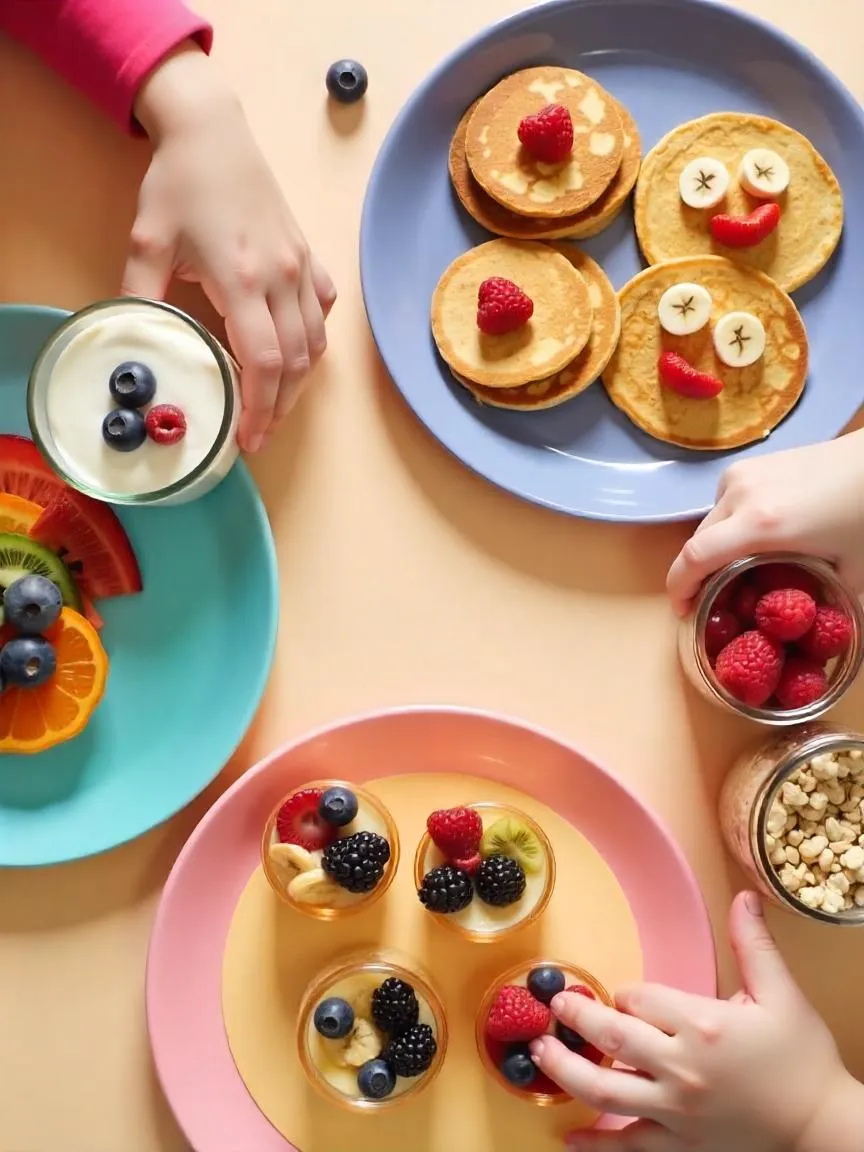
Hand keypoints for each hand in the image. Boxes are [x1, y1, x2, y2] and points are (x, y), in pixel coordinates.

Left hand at [125, 44, 335, 451]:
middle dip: (279, 408)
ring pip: (315, 344)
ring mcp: (300, 267)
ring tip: (275, 406)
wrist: (213, 132)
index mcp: (241, 279)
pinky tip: (296, 354)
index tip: (247, 436)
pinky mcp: (308, 256)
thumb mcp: (147, 241)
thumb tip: (138, 343)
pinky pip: (322, 312)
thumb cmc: (179, 183)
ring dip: (298, 383)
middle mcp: (280, 278)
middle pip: (294, 363)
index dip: (259, 408)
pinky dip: (313, 342)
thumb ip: (141, 295)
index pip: (263, 361)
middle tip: (259, 436)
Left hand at [530, 892, 859, 1151]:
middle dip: (576, 1019)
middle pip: (611, 1037)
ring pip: (605, 1089)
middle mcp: (682, 1066)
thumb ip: (753, 944)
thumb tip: (743, 897)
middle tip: (551, 1006)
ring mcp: (676, 1110)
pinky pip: (629, 1145)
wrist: (822, 1125)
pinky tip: (569, 1137)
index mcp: (702, 1024)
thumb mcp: (781, 994)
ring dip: (566, 1069)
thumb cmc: (802, 1059)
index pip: (641, 999)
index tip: (617, 996)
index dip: (623, 995)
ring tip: (540, 1051)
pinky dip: (596, 1144)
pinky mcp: (680, 1144)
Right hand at [666, 430, 863, 614]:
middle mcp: (740, 495)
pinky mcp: (749, 464)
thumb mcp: (851, 571)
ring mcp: (741, 475)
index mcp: (761, 525)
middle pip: (697, 540)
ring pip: (709, 521)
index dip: (679, 588)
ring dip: (715, 547)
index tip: (683, 611)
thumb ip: (822, 602)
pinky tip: (757, 532)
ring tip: (739, 566)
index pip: (695, 557)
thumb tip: (806, 627)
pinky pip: (724, 502)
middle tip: (715, 598)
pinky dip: (729, 523)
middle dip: (697, 573)